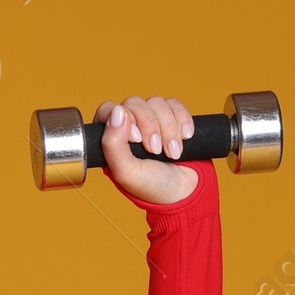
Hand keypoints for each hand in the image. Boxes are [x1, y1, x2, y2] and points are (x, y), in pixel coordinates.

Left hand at [93, 94, 197, 208]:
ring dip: (168, 129)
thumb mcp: (126, 172)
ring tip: (172, 152)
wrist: (184, 191)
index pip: (109, 109)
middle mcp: (129, 127)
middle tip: (155, 150)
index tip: (136, 139)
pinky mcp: (171, 117)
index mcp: (112, 140)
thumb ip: (112, 145)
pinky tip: (185, 137)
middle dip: (150, 126)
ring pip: (156, 103)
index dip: (124, 119)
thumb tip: (116, 112)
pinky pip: (175, 104)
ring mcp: (151, 120)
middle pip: (134, 103)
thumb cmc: (151, 186)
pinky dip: (182, 120)